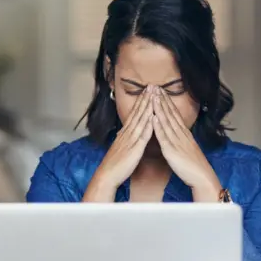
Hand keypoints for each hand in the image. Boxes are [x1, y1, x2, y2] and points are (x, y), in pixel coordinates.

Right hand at [84, 86, 154, 200]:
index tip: (148, 90)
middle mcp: (128, 133)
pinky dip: (148, 125)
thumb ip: (127, 138)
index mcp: (126, 133)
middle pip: (138, 112)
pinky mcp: (134, 148)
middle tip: (152, 86)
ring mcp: (131, 139)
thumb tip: (130, 132)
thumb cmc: (116, 164)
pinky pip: (142, 135)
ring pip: (141, 120)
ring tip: (153, 95)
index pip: (135, 113)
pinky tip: (153, 117)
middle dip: (145, 98)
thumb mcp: (122, 147)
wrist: (108, 175)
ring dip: (147, 107)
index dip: (142, 101)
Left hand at [152, 87, 221, 201]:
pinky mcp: (172, 151)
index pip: (175, 114)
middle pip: (171, 114)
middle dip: (163, 100)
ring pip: (167, 122)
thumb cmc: (194, 167)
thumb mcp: (188, 149)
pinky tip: (154, 117)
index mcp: (184, 134)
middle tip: (155, 87)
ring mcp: (177, 141)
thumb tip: (176, 135)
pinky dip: (159, 126)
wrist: (202, 177)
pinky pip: (164, 136)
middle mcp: (181, 135)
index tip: (161, 91)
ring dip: (160, 108)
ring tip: (153, 96)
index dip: (168, 102)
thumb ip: (181, 141)